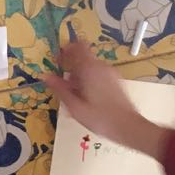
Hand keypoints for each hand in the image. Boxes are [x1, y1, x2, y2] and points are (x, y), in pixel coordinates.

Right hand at [45, 44, 170, 160]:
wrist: (128, 127)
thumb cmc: (100, 118)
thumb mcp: (75, 106)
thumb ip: (60, 89)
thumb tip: (45, 76)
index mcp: (89, 69)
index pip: (77, 46)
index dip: (65, 50)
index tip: (57, 60)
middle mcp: (101, 67)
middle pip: (83, 58)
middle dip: (71, 68)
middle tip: (63, 84)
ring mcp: (110, 73)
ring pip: (90, 67)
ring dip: (79, 76)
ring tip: (74, 96)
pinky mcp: (116, 81)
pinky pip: (98, 75)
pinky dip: (89, 81)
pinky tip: (87, 99)